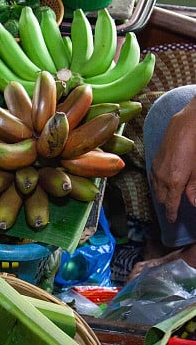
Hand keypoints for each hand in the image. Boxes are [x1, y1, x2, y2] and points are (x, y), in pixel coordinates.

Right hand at [150, 95, 195, 221]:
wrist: (187, 123)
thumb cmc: (195, 145)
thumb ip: (194, 189)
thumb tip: (192, 203)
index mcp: (173, 182)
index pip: (170, 205)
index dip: (171, 215)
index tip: (172, 221)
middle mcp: (161, 178)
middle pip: (162, 199)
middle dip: (167, 206)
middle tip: (173, 210)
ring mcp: (156, 168)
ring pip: (156, 189)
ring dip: (162, 195)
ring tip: (168, 199)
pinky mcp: (155, 160)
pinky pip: (153, 179)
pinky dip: (158, 185)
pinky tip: (162, 183)